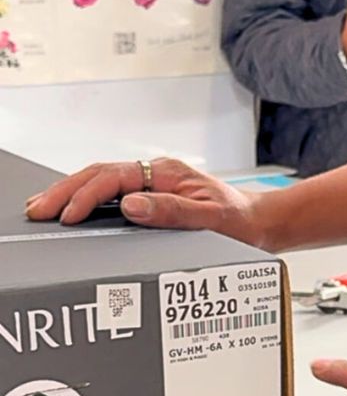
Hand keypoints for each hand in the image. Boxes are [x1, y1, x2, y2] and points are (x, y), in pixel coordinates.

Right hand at [25, 157, 263, 244]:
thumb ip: (173, 211)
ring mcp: (153, 183)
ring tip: (42, 207)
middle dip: (66, 190)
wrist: (259, 222)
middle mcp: (157, 173)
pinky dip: (87, 199)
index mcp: (168, 173)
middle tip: (37, 210)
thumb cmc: (240, 221)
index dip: (88, 195)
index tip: (68, 216)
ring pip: (102, 181)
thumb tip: (132, 205)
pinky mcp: (151, 195)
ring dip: (71, 192)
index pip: (116, 178)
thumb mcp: (211, 219)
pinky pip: (111, 192)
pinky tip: (70, 208)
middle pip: (101, 174)